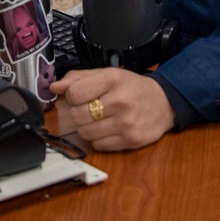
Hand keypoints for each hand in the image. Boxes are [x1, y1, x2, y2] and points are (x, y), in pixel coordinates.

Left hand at [52, 67, 174, 151]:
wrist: (165, 103)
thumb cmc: (132, 87)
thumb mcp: (108, 74)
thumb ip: (79, 78)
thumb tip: (54, 87)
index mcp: (113, 79)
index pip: (75, 93)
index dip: (72, 96)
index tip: (79, 96)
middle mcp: (120, 101)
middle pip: (77, 115)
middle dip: (78, 113)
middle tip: (89, 109)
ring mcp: (126, 123)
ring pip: (85, 133)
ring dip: (87, 127)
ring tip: (98, 120)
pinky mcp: (130, 141)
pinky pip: (98, 146)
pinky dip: (98, 139)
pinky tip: (108, 129)